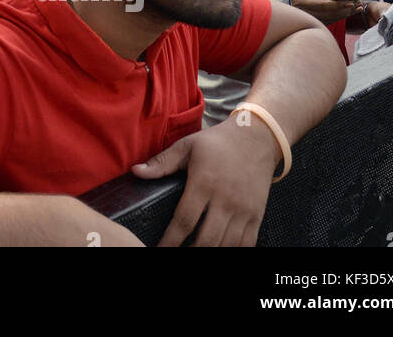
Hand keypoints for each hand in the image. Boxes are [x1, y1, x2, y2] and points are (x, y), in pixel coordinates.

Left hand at [132, 116, 278, 245]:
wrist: (256, 138)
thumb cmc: (218, 143)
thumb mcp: (187, 146)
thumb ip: (162, 162)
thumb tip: (136, 171)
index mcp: (204, 183)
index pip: (184, 220)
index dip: (171, 240)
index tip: (159, 249)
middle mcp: (226, 200)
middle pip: (207, 239)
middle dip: (190, 252)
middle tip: (174, 254)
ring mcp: (244, 210)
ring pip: (227, 245)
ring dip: (210, 253)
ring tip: (193, 252)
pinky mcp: (257, 215)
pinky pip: (247, 243)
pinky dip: (234, 251)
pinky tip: (220, 250)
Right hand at [289, 0, 360, 23]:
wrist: (281, 9)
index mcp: (304, 4)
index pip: (325, 6)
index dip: (338, 5)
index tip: (350, 2)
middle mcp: (309, 14)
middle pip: (332, 14)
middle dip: (346, 10)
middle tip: (359, 4)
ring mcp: (312, 19)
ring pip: (332, 19)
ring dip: (346, 14)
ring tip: (357, 8)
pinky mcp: (314, 22)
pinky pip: (330, 21)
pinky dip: (339, 17)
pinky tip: (347, 13)